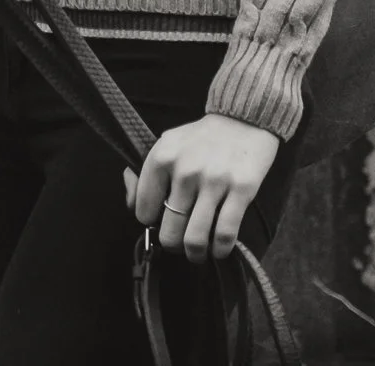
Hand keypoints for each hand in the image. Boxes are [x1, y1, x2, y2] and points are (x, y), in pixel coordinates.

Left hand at [122, 113, 280, 263]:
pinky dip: (219, 250)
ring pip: (195, 239)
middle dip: (174, 245)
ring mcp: (214, 180)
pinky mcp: (242, 189)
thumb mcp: (166, 145)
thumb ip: (144, 174)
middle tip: (180, 244)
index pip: (144, 211)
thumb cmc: (200, 139)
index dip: (152, 222)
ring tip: (197, 253)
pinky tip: (218, 249)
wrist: (242, 119)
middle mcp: (185, 170)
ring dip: (195, 254)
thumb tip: (132, 205)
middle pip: (169, 232)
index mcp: (162, 157)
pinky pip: (224, 234)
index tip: (161, 221)